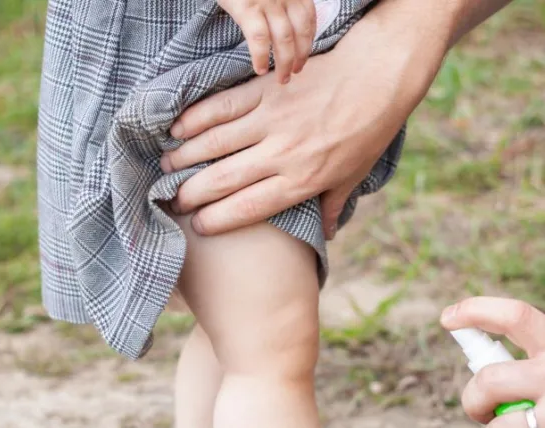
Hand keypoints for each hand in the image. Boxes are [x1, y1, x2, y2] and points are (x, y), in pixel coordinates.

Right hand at [162, 12, 445, 236]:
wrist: (378, 74)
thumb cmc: (369, 129)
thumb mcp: (354, 175)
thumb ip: (333, 205)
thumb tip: (325, 237)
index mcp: (302, 180)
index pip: (250, 207)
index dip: (218, 219)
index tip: (198, 227)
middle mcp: (281, 153)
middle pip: (225, 179)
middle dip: (192, 193)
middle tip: (173, 201)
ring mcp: (271, 119)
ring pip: (216, 142)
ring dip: (186, 156)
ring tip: (166, 167)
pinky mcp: (267, 89)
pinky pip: (223, 105)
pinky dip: (197, 117)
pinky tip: (178, 128)